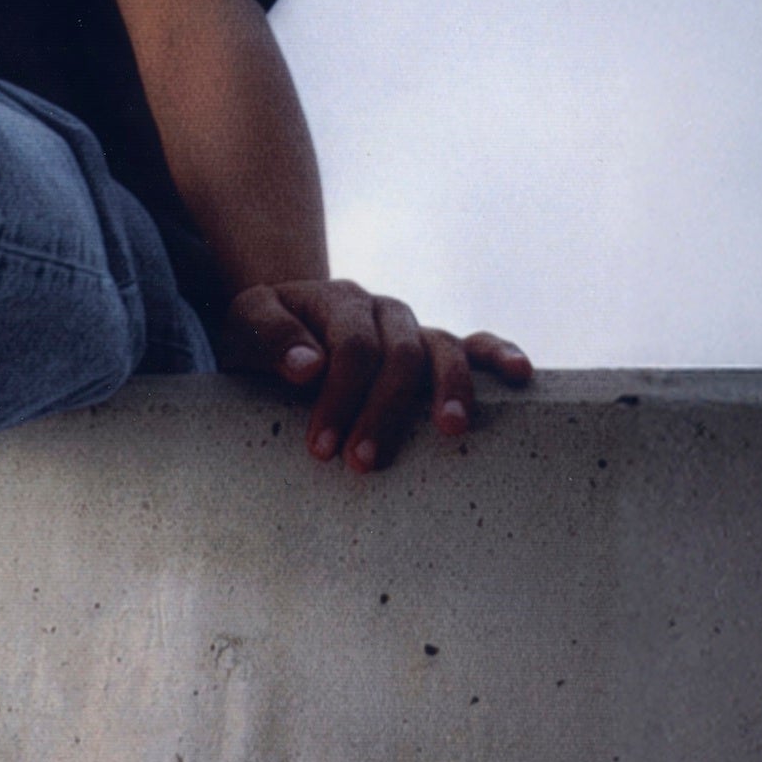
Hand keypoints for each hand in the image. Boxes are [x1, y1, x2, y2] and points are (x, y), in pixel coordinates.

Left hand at [217, 280, 530, 472]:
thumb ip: (269, 336)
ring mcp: (408, 326)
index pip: (351, 348)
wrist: (271, 329)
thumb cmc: (255, 335)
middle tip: (363, 462)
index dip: (340, 398)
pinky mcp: (428, 346)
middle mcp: (379, 309)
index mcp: (335, 299)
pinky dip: (497, 353)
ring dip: (449, 389)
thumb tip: (308, 367)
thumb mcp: (242, 325)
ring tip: (450, 431)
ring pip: (441, 347)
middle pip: (398, 354)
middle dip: (382, 411)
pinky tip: (519, 374)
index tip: (321, 449)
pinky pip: (471, 343)